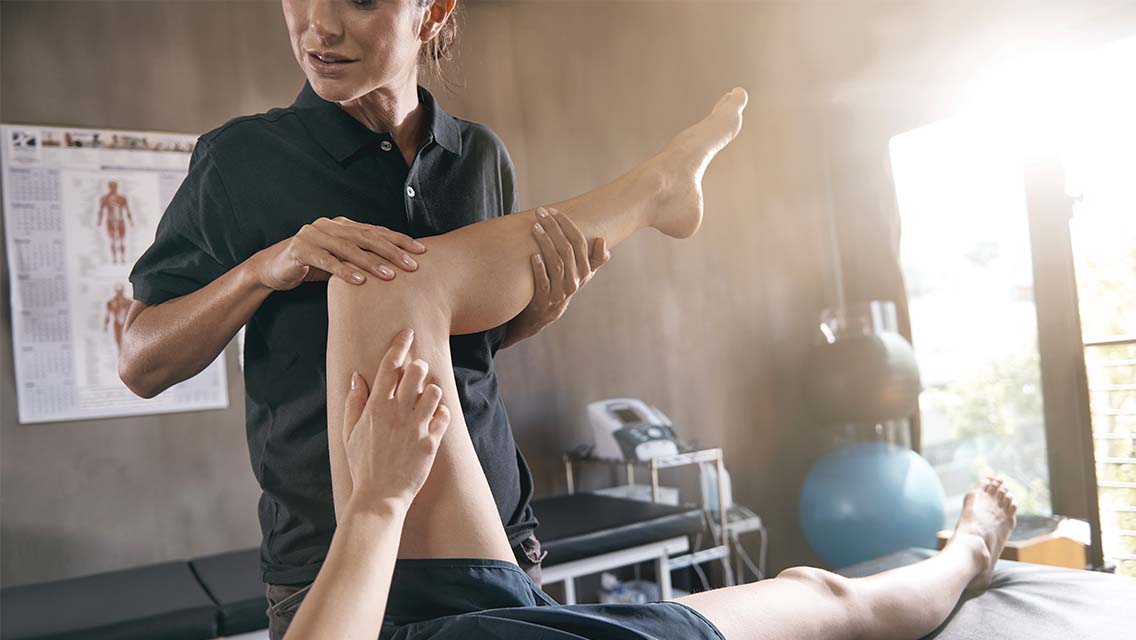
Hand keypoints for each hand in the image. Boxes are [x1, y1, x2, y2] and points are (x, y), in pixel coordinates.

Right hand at [253, 217, 426, 290]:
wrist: (272, 269)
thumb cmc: (311, 265)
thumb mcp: (339, 261)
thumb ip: (361, 259)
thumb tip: (395, 268)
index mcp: (343, 226)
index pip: (377, 232)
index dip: (400, 240)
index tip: (421, 252)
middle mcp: (330, 226)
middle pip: (367, 237)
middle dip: (392, 251)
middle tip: (412, 266)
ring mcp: (314, 234)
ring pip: (349, 248)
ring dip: (372, 262)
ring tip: (390, 275)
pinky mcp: (300, 248)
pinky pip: (326, 260)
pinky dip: (343, 270)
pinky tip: (359, 280)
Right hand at [340, 329, 449, 508]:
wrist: (379, 496)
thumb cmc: (363, 464)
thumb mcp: (349, 433)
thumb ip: (354, 403)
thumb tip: (356, 377)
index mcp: (375, 407)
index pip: (389, 366)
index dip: (400, 345)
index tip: (407, 334)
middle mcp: (396, 413)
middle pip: (416, 371)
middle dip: (419, 367)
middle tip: (417, 374)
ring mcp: (415, 427)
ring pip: (434, 391)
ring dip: (432, 391)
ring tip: (425, 399)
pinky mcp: (431, 442)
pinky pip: (444, 415)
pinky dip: (442, 412)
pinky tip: (434, 417)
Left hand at [508, 207, 609, 341]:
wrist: (546, 312)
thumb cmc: (563, 284)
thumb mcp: (582, 273)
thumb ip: (594, 258)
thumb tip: (603, 240)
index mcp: (585, 271)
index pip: (579, 243)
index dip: (567, 225)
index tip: (554, 211)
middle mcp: (575, 281)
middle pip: (567, 250)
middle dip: (553, 228)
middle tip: (540, 213)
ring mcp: (560, 292)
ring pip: (556, 264)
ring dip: (545, 243)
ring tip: (535, 227)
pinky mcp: (544, 300)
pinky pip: (543, 283)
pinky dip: (539, 269)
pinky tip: (532, 255)